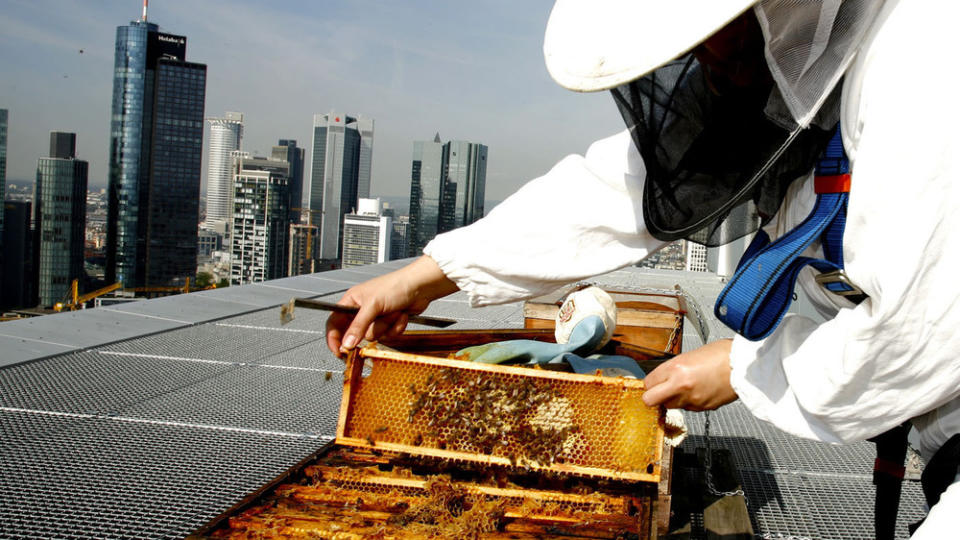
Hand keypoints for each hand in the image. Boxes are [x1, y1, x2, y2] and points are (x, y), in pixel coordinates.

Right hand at [325, 256, 458, 355]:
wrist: (420, 287)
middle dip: (370, 330)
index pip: (334, 323)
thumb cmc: (395, 286)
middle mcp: (362, 311)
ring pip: (374, 336)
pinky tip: (401, 315)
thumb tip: (347, 343)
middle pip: (356, 334)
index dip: (334, 338)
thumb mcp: (373, 305)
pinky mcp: (389, 323)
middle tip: (377, 324)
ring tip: (393, 312)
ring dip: (386, 326)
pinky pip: (388, 336)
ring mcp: (376, 318)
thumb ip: (358, 326)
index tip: (339, 352)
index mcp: (351, 302)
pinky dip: (396, 327)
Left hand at [642, 339, 737, 410]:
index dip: (650, 383)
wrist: (745, 365)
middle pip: (650, 400)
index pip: (648, 383)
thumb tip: (662, 378)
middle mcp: (681, 386)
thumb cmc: (722, 354)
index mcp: (676, 368)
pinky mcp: (703, 407)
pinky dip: (690, 401)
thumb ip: (673, 368)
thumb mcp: (690, 356)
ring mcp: (692, 399)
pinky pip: (688, 407)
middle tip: (659, 391)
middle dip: (653, 396)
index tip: (654, 382)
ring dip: (673, 399)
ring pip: (670, 405)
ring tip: (686, 387)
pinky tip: (700, 390)